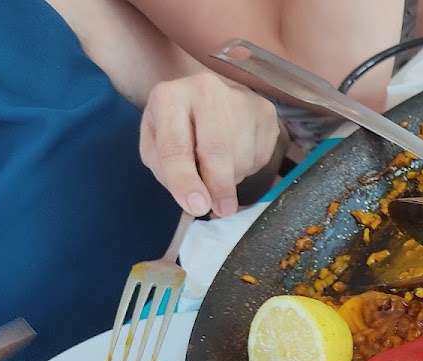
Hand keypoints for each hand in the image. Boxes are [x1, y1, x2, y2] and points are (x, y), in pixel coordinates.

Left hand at [139, 72, 281, 217]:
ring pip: (241, 156)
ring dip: (232, 178)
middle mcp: (205, 89)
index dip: (185, 181)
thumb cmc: (176, 128)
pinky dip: (249, 168)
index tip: (196, 207)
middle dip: (218, 186)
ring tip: (219, 168)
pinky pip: (261, 155)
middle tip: (221, 209)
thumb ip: (167, 172)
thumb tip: (197, 200)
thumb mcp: (156, 147)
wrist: (207, 99)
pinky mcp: (265, 111)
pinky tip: (236, 155)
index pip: (175, 146)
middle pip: (217, 149)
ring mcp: (241, 98)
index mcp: (168, 97)